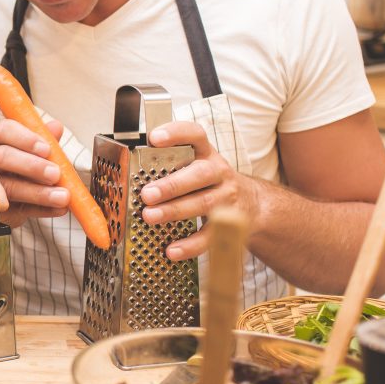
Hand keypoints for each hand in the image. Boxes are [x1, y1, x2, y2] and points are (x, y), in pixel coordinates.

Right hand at [0, 117, 70, 226]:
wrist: (15, 198)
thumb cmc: (24, 167)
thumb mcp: (36, 151)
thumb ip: (45, 139)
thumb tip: (56, 127)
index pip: (4, 131)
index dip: (25, 139)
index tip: (46, 149)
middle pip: (2, 157)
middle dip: (31, 166)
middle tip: (55, 174)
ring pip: (8, 187)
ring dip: (38, 192)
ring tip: (62, 196)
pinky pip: (17, 210)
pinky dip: (41, 210)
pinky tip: (59, 209)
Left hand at [139, 121, 261, 260]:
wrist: (254, 204)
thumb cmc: (211, 182)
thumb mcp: (197, 164)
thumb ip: (170, 163)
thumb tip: (130, 171)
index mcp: (206, 154)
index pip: (195, 135)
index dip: (176, 134)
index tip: (154, 137)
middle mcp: (219, 172)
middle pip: (199, 175)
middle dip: (172, 185)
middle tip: (147, 194)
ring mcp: (227, 198)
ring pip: (204, 203)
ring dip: (175, 211)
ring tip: (150, 217)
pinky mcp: (230, 225)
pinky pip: (210, 236)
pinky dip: (190, 245)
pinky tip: (171, 250)